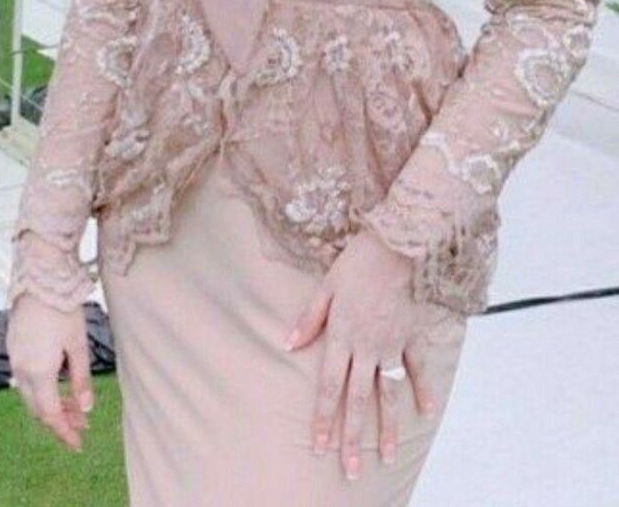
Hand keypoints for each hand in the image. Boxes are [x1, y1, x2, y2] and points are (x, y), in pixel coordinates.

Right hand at [6, 291, 92, 451]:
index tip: (78, 443)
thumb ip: (81, 379)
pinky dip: (42, 387)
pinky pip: (25, 378)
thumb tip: (87, 407)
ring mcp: (15, 358)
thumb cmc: (63, 309)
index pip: (49, 415)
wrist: (41, 278)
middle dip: (60, 420)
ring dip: (51, 403)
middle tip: (82, 424)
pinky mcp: (14, 346)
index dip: (64, 431)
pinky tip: (58, 383)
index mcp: (39, 372)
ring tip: (75, 405)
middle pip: (38, 408)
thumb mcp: (78, 345)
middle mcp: (22, 370)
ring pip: (31, 394)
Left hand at [282, 227, 435, 481]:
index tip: (320, 447)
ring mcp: (393, 344)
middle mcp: (367, 347)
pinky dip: (423, 389)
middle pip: (358, 399)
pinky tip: (425, 412)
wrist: (398, 244)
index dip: (324, 418)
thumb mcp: (326, 286)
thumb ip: (309, 319)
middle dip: (352, 437)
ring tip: (386, 456)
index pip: (330, 386)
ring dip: (387, 427)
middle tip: (352, 470)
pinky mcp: (413, 335)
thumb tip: (288, 344)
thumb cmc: (358, 262)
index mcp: (342, 336)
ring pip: (389, 393)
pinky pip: (419, 368)